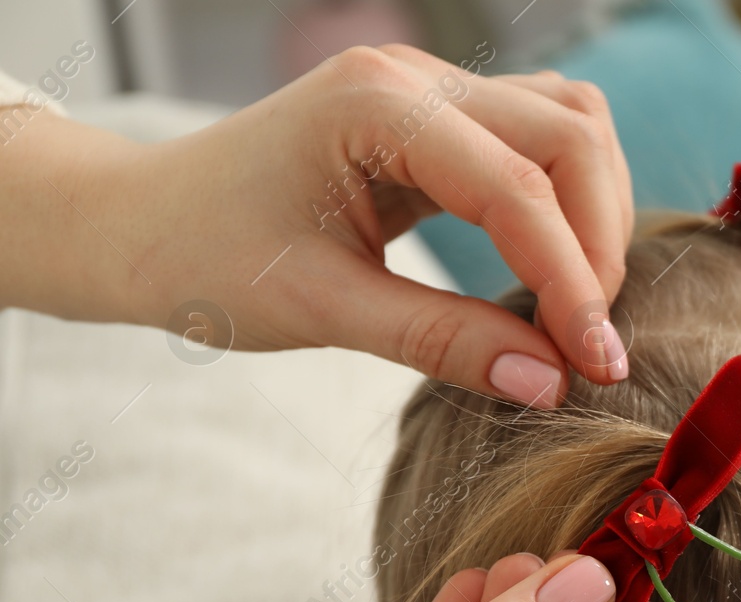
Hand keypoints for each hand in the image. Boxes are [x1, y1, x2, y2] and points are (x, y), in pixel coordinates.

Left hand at [0, 44, 634, 403]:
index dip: (572, 282)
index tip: (598, 364)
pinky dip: (569, 201)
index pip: (517, 188)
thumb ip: (443, 343)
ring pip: (569, 124)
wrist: (139, 223)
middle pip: (569, 135)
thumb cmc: (204, 258)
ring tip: (580, 305)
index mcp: (373, 106)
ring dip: (595, 213)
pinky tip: (556, 268)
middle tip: (591, 342)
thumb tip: (552, 384)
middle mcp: (413, 76)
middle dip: (598, 242)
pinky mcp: (439, 117)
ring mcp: (430, 88)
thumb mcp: (322, 310)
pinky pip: (540, 139)